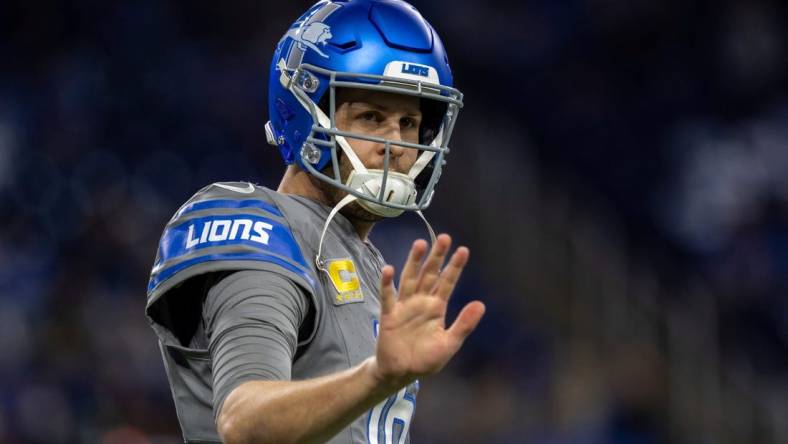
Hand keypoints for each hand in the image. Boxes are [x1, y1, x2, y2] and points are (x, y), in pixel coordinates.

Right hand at [370, 234, 485, 389]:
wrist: (401, 373)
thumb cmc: (426, 359)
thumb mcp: (449, 344)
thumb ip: (464, 325)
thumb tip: (481, 304)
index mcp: (437, 308)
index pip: (447, 282)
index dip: (455, 267)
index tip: (463, 250)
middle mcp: (421, 302)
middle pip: (429, 274)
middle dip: (436, 257)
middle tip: (444, 238)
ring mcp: (405, 306)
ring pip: (410, 279)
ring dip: (414, 262)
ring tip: (419, 244)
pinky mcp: (389, 315)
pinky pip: (388, 296)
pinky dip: (387, 283)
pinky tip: (388, 269)